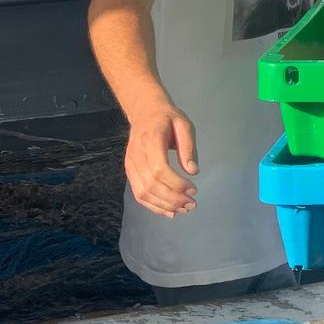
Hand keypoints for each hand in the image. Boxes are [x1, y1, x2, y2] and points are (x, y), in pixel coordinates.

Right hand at [124, 103, 197, 217]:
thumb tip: (193, 171)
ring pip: (143, 193)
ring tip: (183, 209)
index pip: (159, 169)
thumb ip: (188, 147)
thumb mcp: (184, 124)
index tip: (193, 189)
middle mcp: (137, 154)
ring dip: (164, 206)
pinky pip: (139, 194)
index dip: (176, 183)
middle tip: (192, 204)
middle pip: (151, 184)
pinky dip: (153, 206)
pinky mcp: (130, 171)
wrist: (145, 111)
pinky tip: (169, 211)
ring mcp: (130, 164)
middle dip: (173, 199)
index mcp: (150, 140)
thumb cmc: (167, 118)